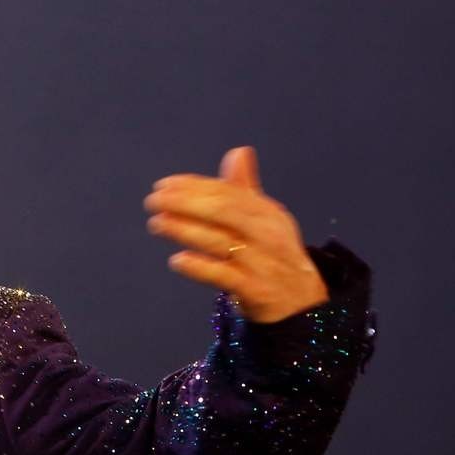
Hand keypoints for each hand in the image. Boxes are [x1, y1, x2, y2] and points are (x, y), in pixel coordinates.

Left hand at [143, 146, 327, 323]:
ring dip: (184, 230)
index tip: (165, 184)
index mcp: (267, 213)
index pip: (227, 192)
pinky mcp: (254, 290)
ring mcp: (261, 263)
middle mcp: (266, 234)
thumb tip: (238, 152)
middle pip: (222, 211)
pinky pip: (223, 276)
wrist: (301, 302)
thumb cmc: (273, 255)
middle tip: (154, 201)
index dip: (194, 186)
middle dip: (184, 203)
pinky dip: (199, 268)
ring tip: (157, 223)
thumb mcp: (265, 220)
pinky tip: (178, 260)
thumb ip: (245, 189)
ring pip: (218, 242)